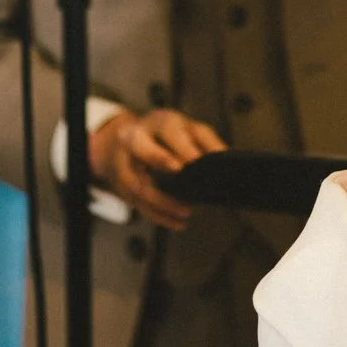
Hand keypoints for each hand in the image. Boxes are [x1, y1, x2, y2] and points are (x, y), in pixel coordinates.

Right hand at [89, 107, 226, 230]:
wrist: (132, 140)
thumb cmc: (170, 136)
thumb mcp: (190, 130)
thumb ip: (207, 141)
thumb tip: (224, 158)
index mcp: (158, 123)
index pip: (168, 129)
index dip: (181, 145)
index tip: (194, 160)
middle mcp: (136, 138)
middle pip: (139, 145)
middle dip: (158, 158)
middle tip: (179, 173)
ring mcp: (125, 162)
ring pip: (137, 182)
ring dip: (162, 200)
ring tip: (186, 211)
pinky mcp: (123, 185)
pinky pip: (137, 203)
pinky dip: (159, 216)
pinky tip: (178, 223)